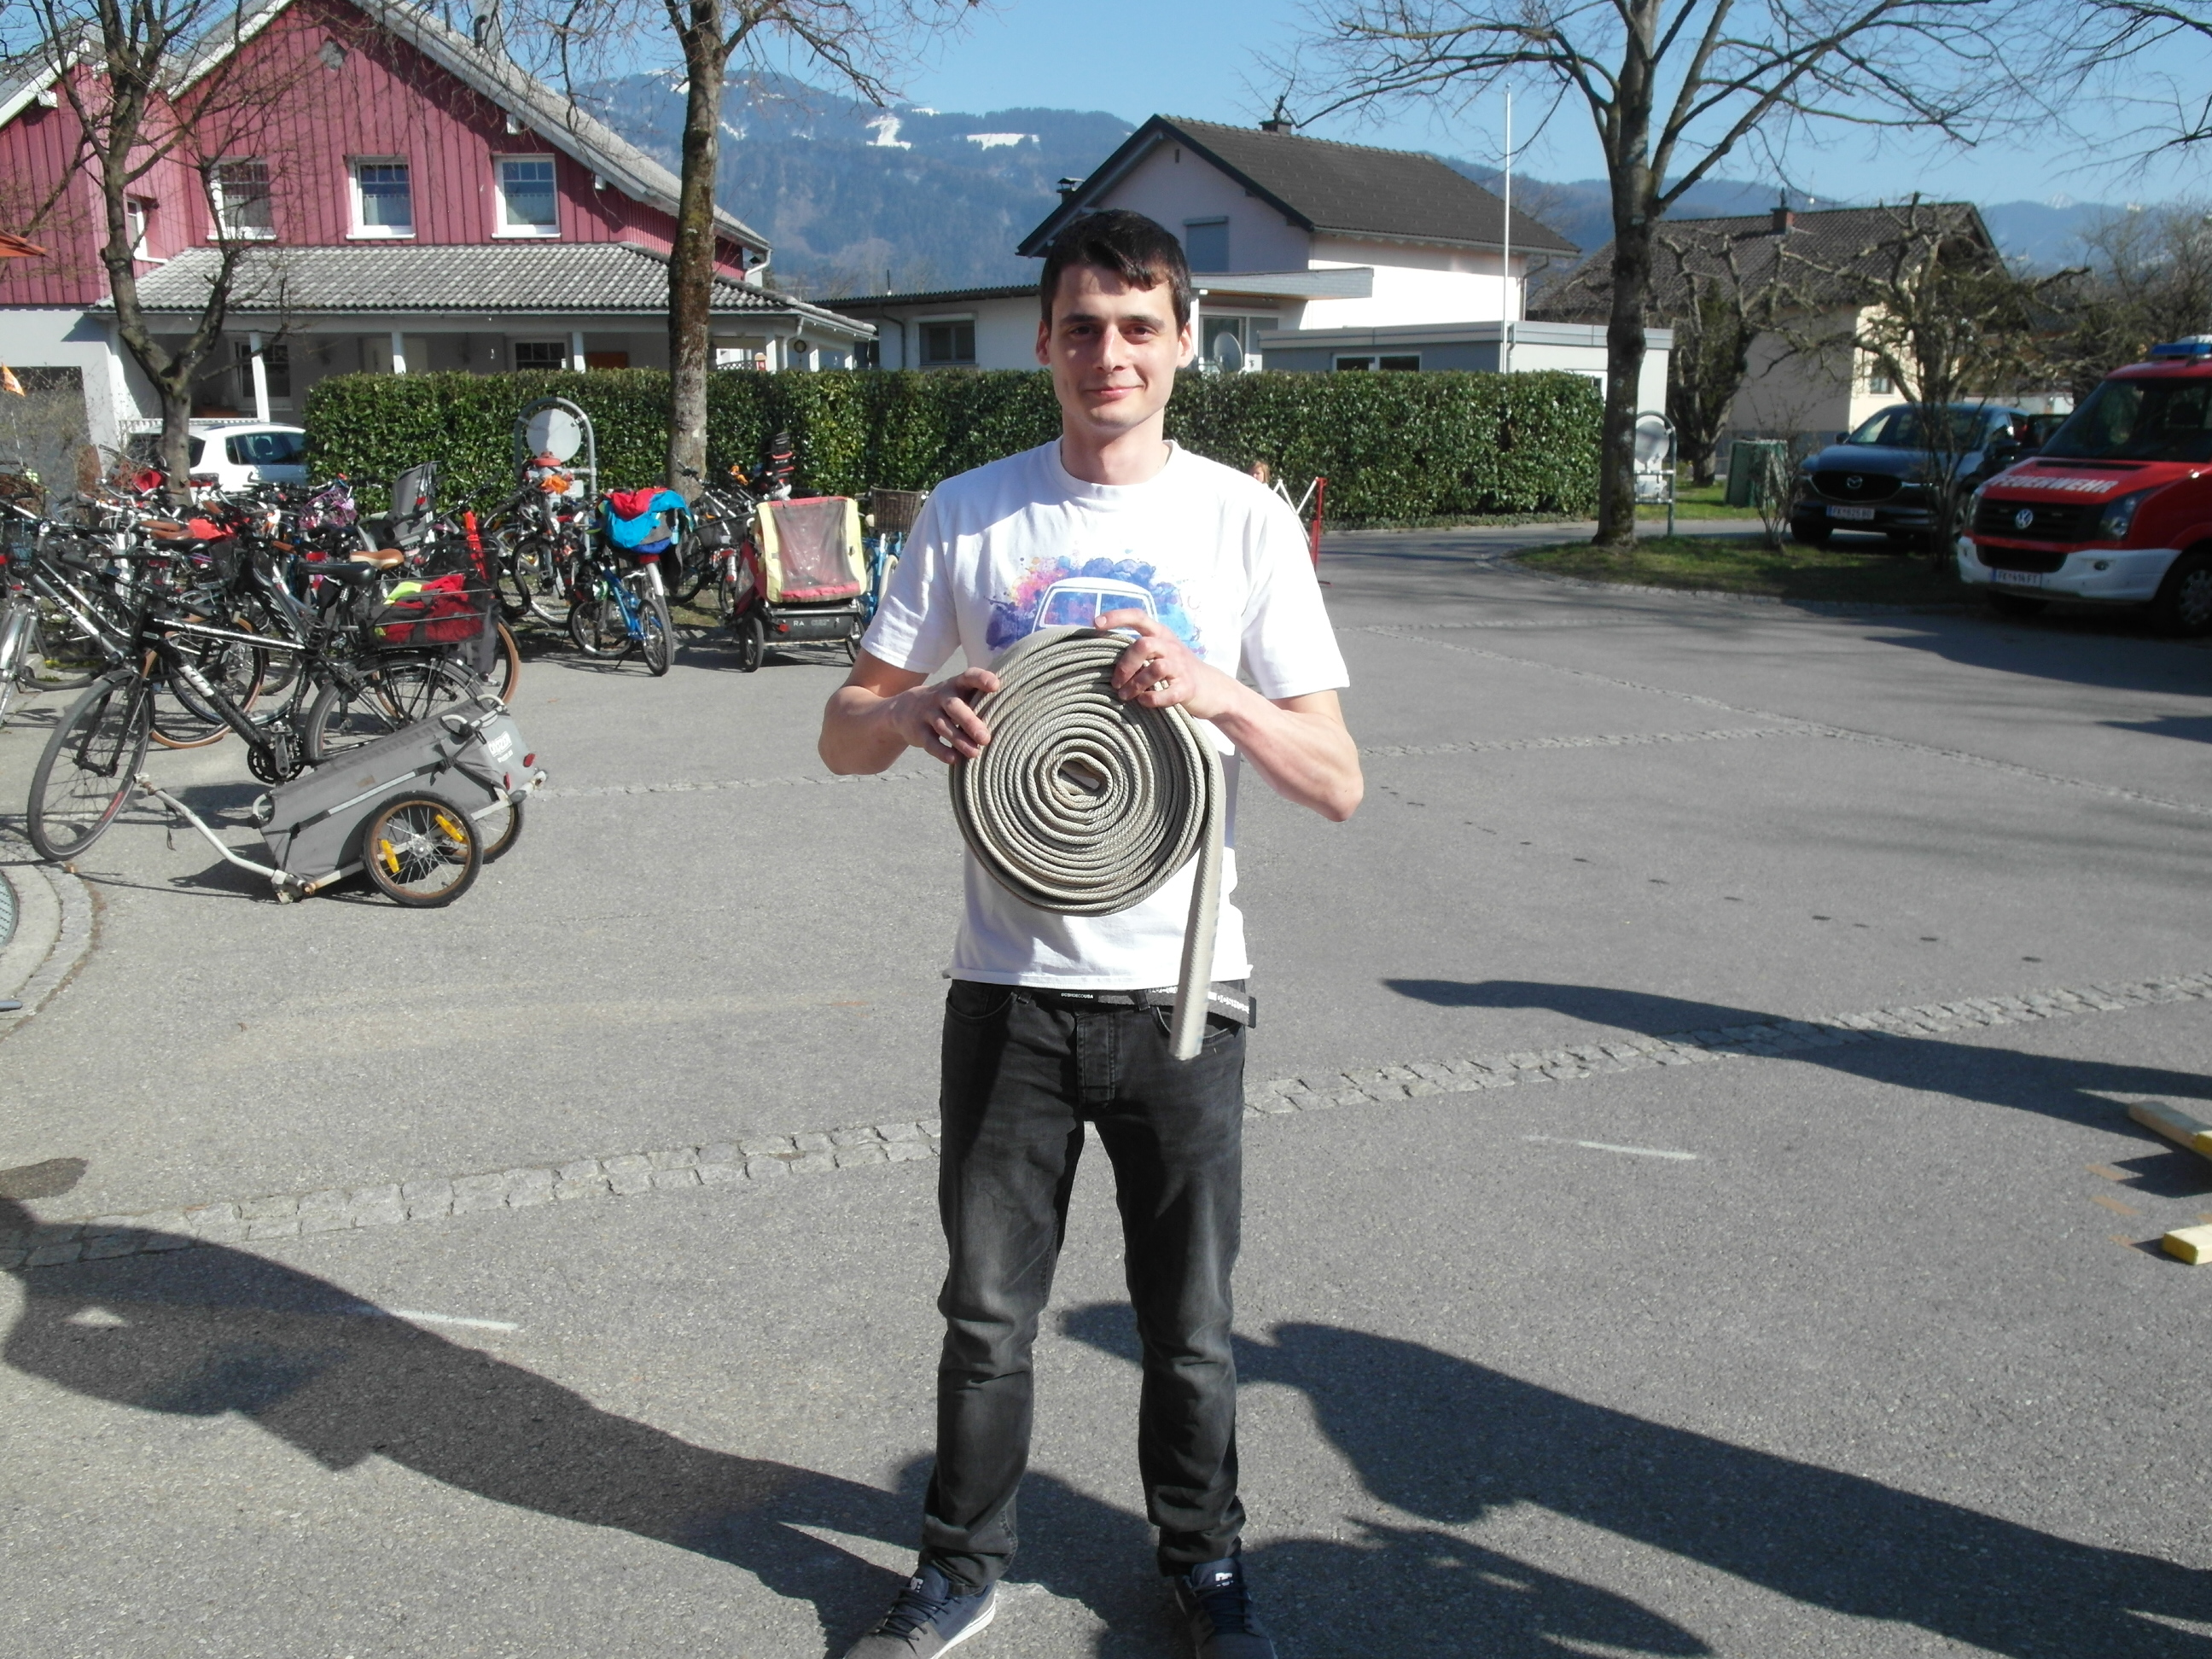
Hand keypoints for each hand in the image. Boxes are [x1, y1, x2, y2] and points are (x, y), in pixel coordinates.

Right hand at [893, 666, 999, 762]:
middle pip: (954, 707)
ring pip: (943, 727)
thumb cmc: (947, 703)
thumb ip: (981, 699)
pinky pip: (930, 742)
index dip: (981, 679)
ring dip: (959, 741)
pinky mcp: (918, 731)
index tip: (996, 685)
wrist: (904, 709)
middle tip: (986, 738)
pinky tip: (954, 759)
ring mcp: (927, 714)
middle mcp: (940, 697)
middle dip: (970, 722)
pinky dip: (941, 751)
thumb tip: (1016, 713)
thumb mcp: (959, 694)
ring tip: (975, 753)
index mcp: (955, 685)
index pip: (968, 677)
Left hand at [1100, 611, 1235, 718]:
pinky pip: (1167, 693)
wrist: (1213, 690)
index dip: (1117, 617)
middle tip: (1116, 683)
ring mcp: (1181, 667)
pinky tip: (1144, 701)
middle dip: (1125, 665)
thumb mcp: (1161, 652)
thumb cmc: (1176, 671)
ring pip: (1155, 668)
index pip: (1139, 617)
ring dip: (1135, 685)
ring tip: (1125, 696)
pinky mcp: (1187, 688)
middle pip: (1143, 645)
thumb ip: (1139, 650)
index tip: (1096, 623)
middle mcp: (1171, 647)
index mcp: (1161, 635)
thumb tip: (1101, 655)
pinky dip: (1152, 699)